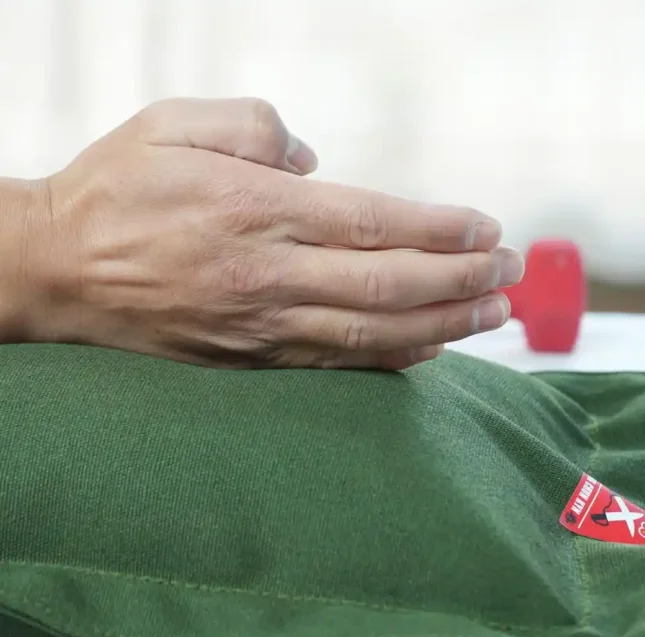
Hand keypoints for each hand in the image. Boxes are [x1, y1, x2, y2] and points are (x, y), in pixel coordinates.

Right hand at [20, 97, 522, 368]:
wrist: (57, 271)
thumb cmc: (115, 190)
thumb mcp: (174, 123)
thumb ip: (256, 127)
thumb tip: (314, 161)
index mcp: (255, 209)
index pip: (373, 222)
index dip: (439, 228)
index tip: (485, 228)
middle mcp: (268, 274)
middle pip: (389, 283)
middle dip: (459, 278)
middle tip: (509, 272)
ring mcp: (261, 324)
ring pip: (372, 331)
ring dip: (442, 323)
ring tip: (493, 312)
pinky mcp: (250, 358)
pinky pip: (335, 360)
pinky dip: (391, 354)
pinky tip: (430, 346)